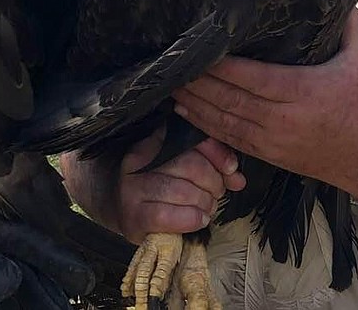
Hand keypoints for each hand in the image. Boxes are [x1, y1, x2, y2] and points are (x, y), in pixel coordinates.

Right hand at [116, 129, 246, 243]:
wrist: (119, 205)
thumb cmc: (158, 182)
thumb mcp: (182, 164)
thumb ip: (212, 165)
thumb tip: (238, 179)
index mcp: (155, 139)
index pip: (193, 139)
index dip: (218, 154)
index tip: (231, 168)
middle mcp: (141, 160)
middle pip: (191, 166)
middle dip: (214, 182)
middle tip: (217, 193)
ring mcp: (133, 189)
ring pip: (182, 191)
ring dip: (205, 202)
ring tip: (208, 207)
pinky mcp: (133, 216)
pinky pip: (168, 216)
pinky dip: (191, 219)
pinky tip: (199, 219)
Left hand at [171, 9, 357, 189]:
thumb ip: (348, 25)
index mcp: (302, 91)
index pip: (254, 77)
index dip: (223, 66)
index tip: (201, 50)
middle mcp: (283, 117)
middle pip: (231, 99)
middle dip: (199, 82)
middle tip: (174, 64)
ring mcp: (271, 139)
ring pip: (224, 120)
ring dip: (195, 103)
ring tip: (170, 85)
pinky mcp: (266, 154)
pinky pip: (228, 138)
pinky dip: (204, 125)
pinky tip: (185, 111)